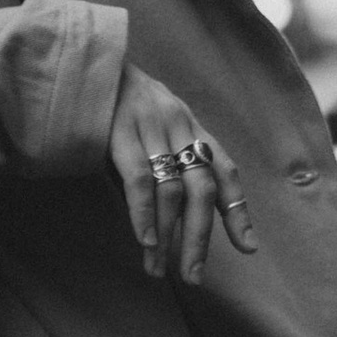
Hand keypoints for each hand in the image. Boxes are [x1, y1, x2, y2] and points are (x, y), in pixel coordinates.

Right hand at [108, 60, 257, 285]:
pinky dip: (144, 213)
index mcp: (191, 126)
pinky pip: (139, 178)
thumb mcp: (154, 129)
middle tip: (193, 276)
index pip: (226, 171)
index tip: (247, 248)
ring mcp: (152, 126)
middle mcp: (179, 125)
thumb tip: (177, 218)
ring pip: (172, 190)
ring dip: (166, 235)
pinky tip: (146, 239)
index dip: (237, 211)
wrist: (88, 60)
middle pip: (202, 188)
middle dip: (200, 237)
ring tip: (157, 269)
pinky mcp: (121, 130)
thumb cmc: (119, 106)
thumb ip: (169, 162)